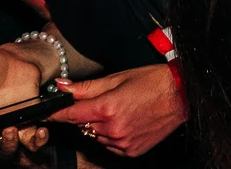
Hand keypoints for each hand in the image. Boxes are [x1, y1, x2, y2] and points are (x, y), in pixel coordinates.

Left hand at [46, 67, 185, 157]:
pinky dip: (113, 136)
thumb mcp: (117, 79)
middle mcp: (112, 129)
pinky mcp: (131, 152)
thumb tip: (62, 87)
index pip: (71, 115)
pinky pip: (111, 145)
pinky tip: (128, 121)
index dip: (57, 113)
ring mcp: (122, 143)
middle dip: (87, 115)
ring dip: (100, 126)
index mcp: (107, 108)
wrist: (182, 95)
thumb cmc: (152, 82)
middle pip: (84, 125)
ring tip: (121, 110)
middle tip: (104, 101)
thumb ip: (87, 87)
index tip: (48, 113)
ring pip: (97, 136)